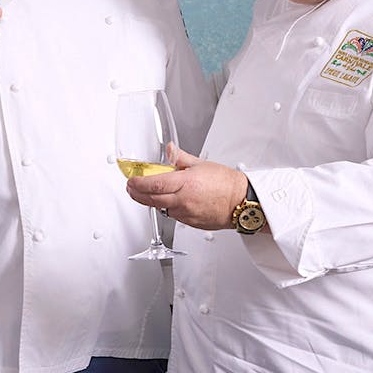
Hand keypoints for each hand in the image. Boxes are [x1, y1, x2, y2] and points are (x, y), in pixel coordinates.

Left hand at [125, 144, 247, 230]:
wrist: (242, 201)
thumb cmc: (226, 183)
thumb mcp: (201, 164)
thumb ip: (180, 158)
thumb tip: (170, 150)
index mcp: (186, 183)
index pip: (154, 184)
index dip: (138, 183)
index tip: (131, 180)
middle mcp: (184, 200)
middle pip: (152, 199)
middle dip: (137, 194)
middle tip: (131, 188)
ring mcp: (186, 213)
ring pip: (161, 208)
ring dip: (151, 201)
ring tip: (146, 193)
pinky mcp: (190, 223)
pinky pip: (172, 215)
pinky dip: (166, 208)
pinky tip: (166, 201)